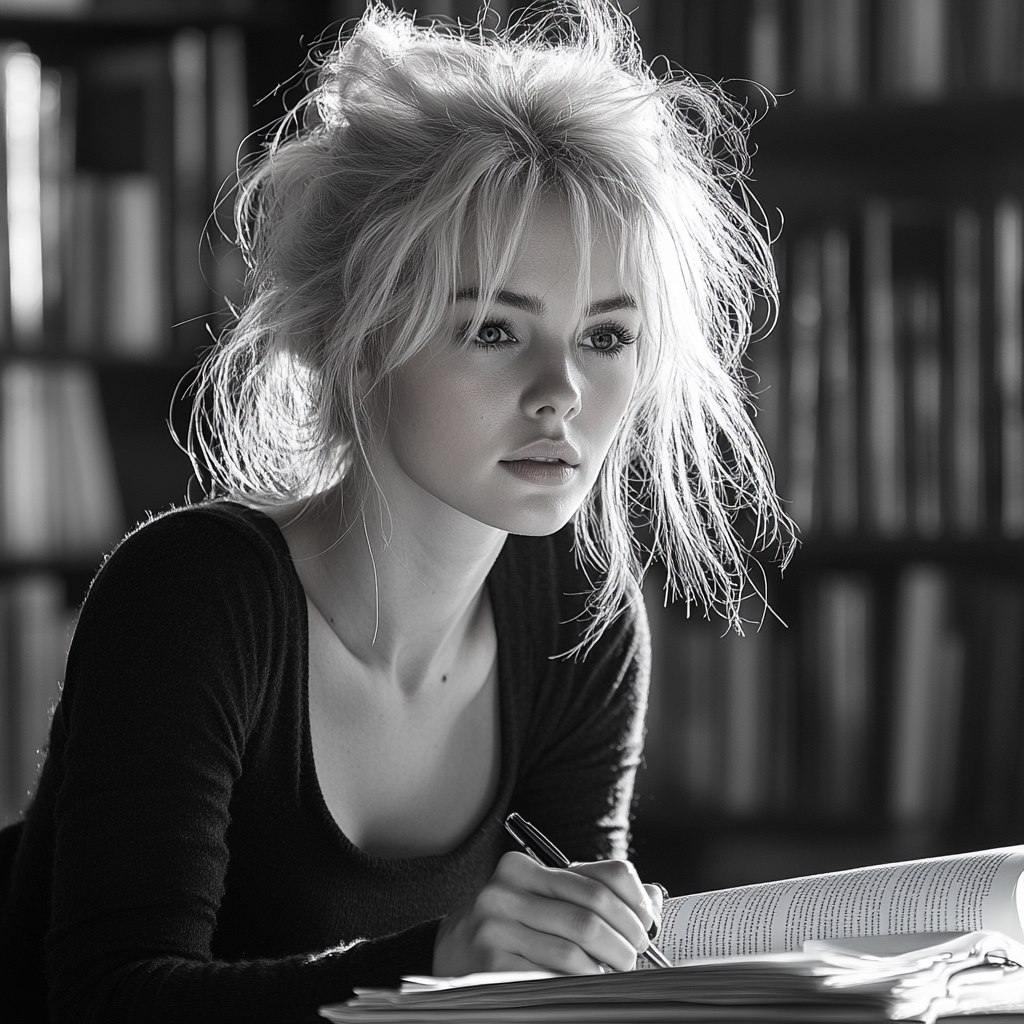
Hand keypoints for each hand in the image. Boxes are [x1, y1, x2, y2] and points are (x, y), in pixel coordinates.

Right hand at [433, 851, 662, 975]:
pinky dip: (578, 985)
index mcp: (524, 867)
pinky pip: (551, 978)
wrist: (450, 952)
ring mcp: (494, 926)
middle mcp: (506, 889)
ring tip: (614, 975)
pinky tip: (585, 986)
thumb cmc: (512, 924)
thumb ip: (595, 892)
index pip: (604, 876)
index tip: (646, 927)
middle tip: (635, 958)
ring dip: (606, 970)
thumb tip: (654, 898)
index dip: (635, 905)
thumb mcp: (545, 898)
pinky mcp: (489, 965)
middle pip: (592, 913)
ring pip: (575, 951)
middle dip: (626, 942)